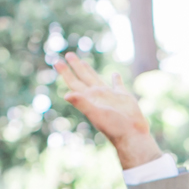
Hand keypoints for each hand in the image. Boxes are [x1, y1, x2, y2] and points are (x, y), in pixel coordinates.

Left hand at [53, 53, 161, 169]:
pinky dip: (116, 79)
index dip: (65, 73)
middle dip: (75, 66)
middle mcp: (97, 96)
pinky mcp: (123, 97)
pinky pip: (118, 85)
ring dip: (90, 71)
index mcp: (89, 99)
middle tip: (68, 54)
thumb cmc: (114, 127)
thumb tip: (67, 95)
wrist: (132, 135)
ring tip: (83, 62)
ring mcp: (110, 96)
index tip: (57, 62)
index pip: (74, 83)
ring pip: (97, 79)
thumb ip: (82, 103)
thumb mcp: (96, 114)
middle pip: (83, 78)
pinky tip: (115, 75)